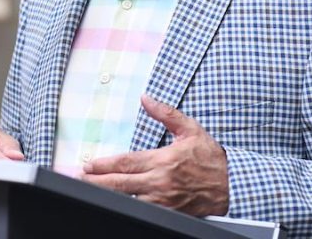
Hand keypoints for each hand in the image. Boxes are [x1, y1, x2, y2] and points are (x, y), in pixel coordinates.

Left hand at [80, 95, 228, 216]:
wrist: (232, 185)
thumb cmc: (210, 158)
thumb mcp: (190, 129)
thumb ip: (166, 113)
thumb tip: (146, 99)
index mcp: (162, 161)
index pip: (125, 163)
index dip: (103, 165)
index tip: (88, 164)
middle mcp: (159, 182)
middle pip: (119, 184)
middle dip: (96, 182)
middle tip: (80, 179)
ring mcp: (163, 201)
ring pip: (127, 200)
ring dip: (108, 195)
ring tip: (91, 191)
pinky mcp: (168, 213)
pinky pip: (142, 211)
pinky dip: (127, 206)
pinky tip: (115, 203)